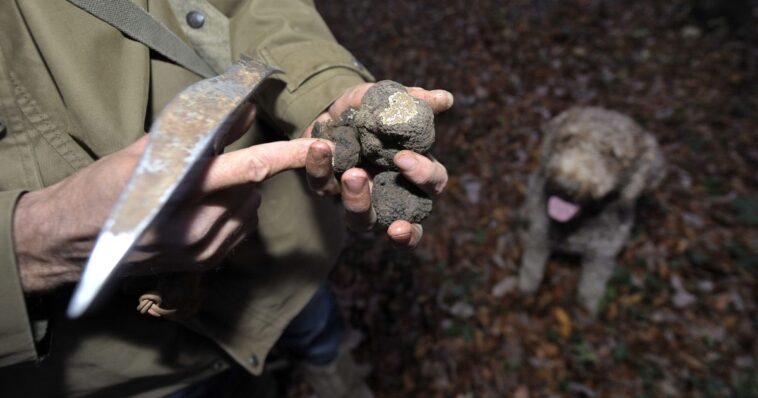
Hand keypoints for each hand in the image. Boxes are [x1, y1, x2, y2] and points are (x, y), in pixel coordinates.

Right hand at [13, 107, 332, 292]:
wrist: (72, 242)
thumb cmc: (100, 190)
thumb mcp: (143, 152)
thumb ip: (201, 134)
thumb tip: (244, 110)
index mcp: (181, 192)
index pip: (248, 169)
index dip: (286, 156)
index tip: (315, 145)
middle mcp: (196, 227)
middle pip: (251, 189)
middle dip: (245, 171)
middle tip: (214, 165)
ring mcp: (200, 251)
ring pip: (248, 211)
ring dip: (240, 193)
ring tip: (204, 189)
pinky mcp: (202, 264)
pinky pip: (239, 230)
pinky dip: (233, 214)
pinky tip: (204, 209)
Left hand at [304, 83, 451, 247]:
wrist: (336, 106)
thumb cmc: (375, 109)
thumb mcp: (392, 98)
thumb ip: (415, 100)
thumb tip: (445, 98)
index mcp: (416, 173)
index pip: (433, 184)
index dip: (423, 176)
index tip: (403, 157)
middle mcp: (391, 194)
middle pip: (401, 222)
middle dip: (395, 214)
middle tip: (364, 178)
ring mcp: (359, 197)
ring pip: (361, 219)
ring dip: (357, 200)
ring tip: (352, 173)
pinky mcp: (328, 188)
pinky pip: (322, 186)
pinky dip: (318, 167)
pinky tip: (316, 147)